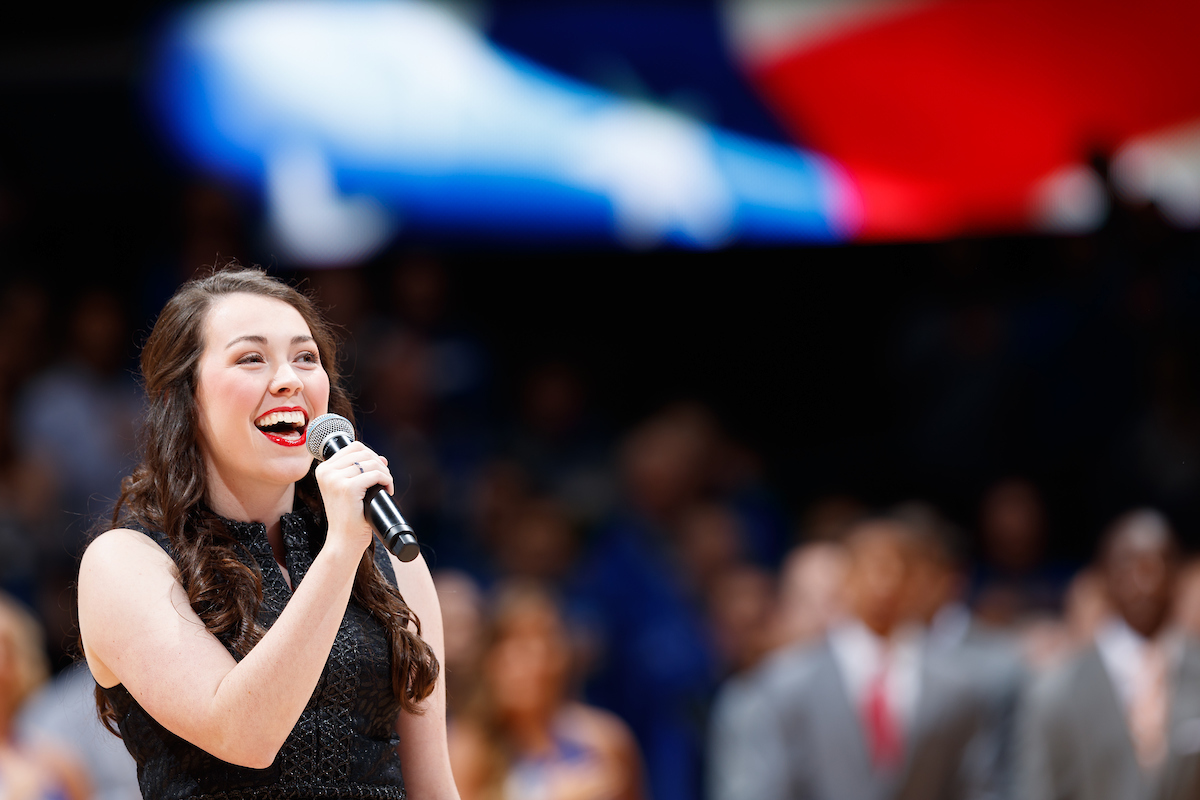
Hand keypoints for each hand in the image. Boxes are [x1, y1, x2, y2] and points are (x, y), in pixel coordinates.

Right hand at [314, 441, 393, 555]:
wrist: (343, 540)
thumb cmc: (349, 516)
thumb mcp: (350, 489)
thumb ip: (361, 471)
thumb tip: (382, 458)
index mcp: (323, 469)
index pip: (353, 447)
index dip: (371, 455)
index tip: (378, 470)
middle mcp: (326, 472)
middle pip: (364, 453)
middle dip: (380, 465)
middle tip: (384, 481)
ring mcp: (335, 479)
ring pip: (372, 463)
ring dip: (385, 474)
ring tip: (386, 487)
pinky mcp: (348, 488)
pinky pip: (376, 475)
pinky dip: (387, 481)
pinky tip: (387, 491)